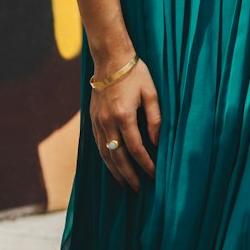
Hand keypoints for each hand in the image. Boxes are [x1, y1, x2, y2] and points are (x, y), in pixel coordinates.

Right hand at [90, 60, 160, 190]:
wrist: (111, 59)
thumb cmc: (135, 73)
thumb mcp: (151, 93)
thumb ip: (155, 118)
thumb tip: (157, 142)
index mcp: (123, 115)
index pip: (135, 148)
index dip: (145, 164)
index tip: (154, 175)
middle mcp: (107, 122)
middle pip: (117, 157)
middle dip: (128, 176)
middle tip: (138, 190)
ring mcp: (97, 122)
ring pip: (104, 154)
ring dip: (114, 171)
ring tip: (124, 184)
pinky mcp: (92, 120)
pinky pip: (98, 145)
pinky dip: (105, 159)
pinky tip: (112, 166)